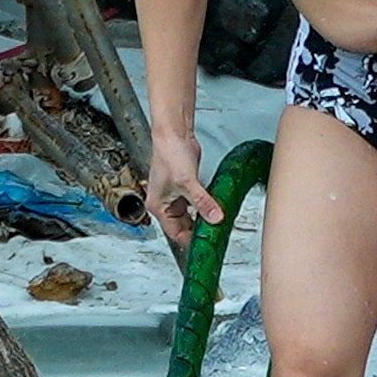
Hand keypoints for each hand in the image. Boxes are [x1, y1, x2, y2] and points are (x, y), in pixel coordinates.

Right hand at [141, 129, 217, 252]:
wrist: (174, 133)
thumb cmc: (169, 154)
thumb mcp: (187, 182)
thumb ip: (202, 202)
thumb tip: (214, 218)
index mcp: (159, 206)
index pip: (176, 233)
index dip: (191, 240)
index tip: (207, 243)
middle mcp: (166, 203)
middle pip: (185, 226)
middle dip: (201, 229)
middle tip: (216, 233)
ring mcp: (177, 195)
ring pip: (193, 215)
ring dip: (205, 217)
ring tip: (218, 220)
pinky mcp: (187, 187)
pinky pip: (198, 203)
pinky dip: (207, 206)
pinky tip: (216, 206)